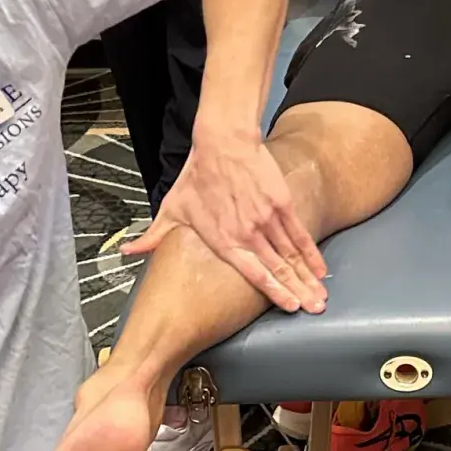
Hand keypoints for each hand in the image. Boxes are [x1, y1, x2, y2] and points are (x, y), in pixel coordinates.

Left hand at [125, 130, 326, 312]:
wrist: (222, 141)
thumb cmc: (198, 175)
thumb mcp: (173, 208)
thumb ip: (153, 237)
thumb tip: (129, 252)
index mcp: (223, 239)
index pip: (253, 273)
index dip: (273, 292)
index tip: (290, 306)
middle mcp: (248, 233)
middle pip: (279, 268)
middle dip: (299, 291)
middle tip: (315, 308)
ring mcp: (267, 218)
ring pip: (292, 254)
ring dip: (308, 277)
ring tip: (321, 295)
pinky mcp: (281, 203)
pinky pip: (300, 233)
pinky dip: (312, 252)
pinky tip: (321, 267)